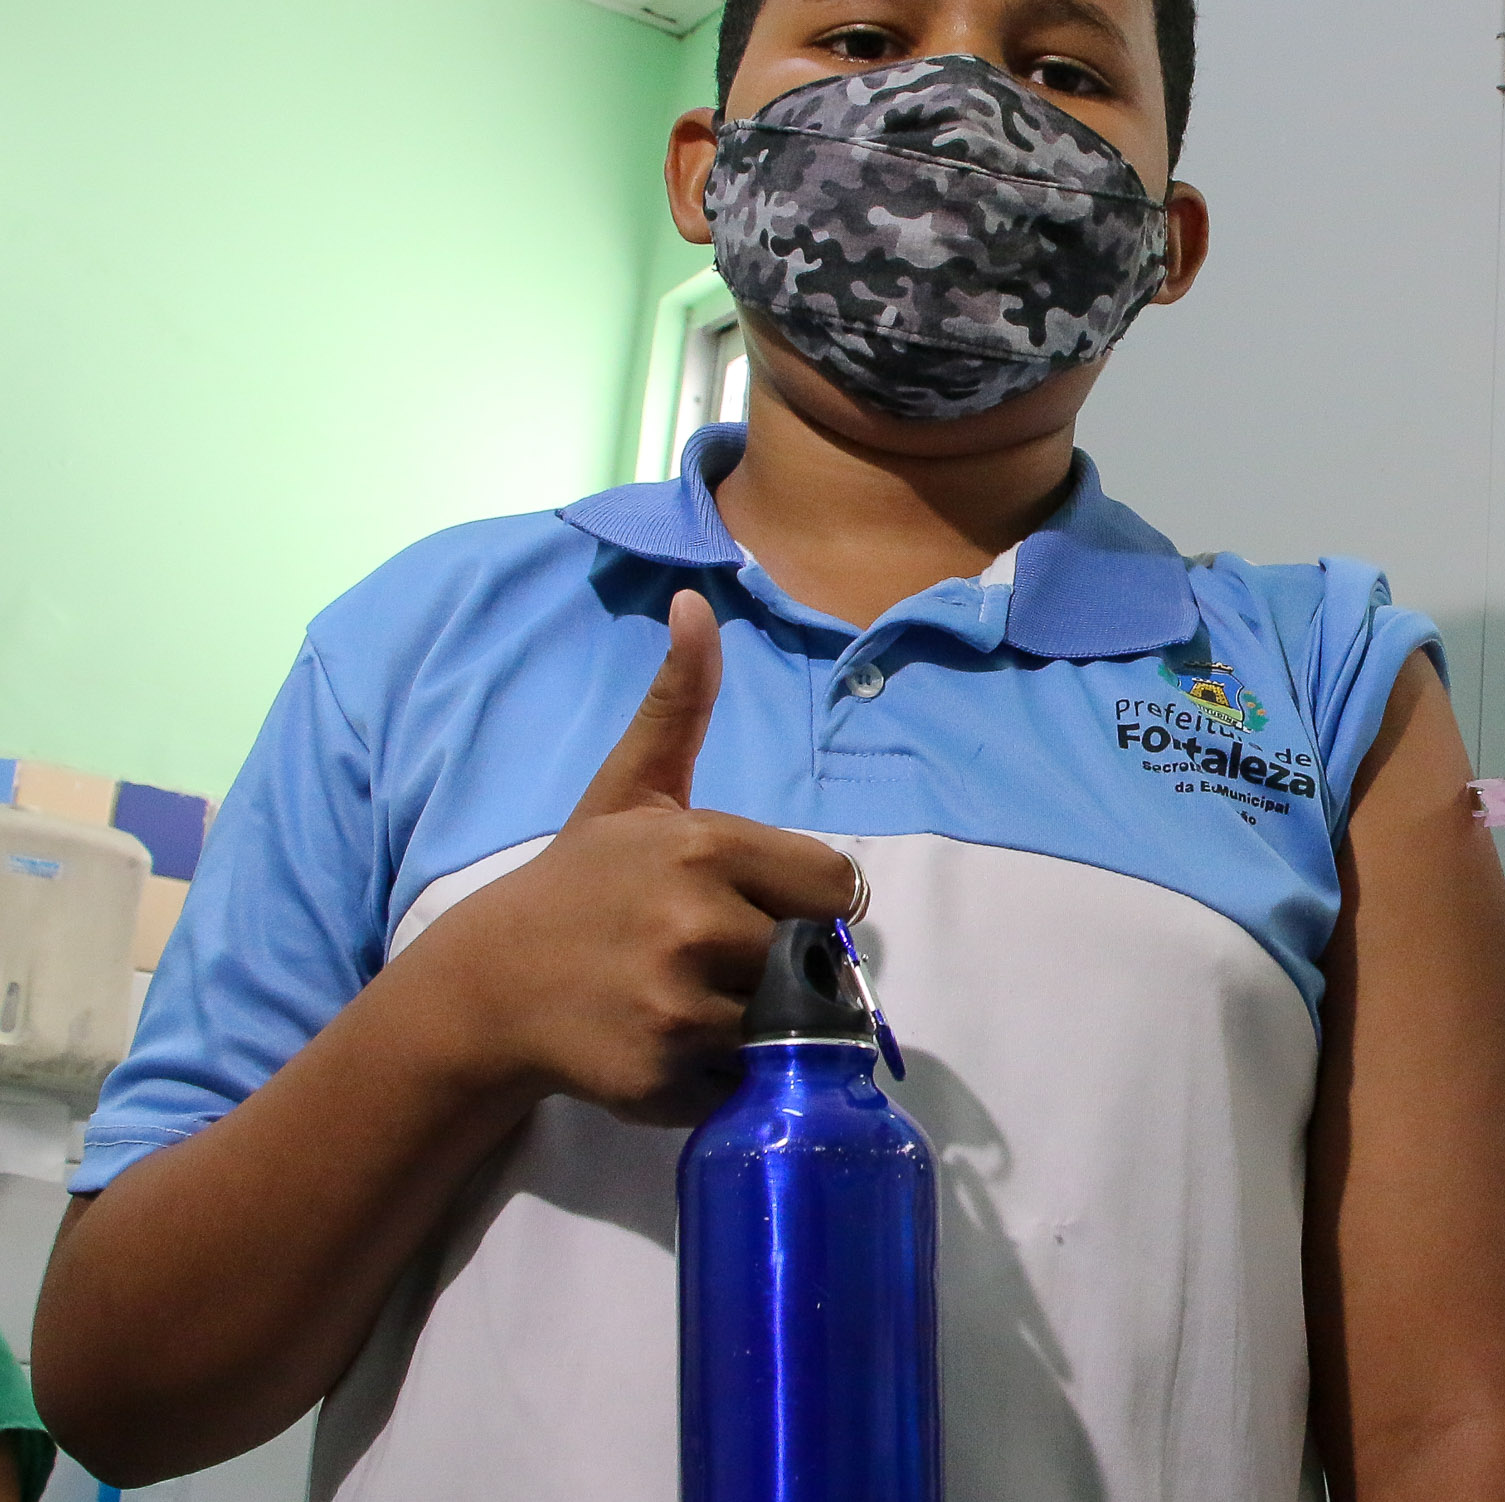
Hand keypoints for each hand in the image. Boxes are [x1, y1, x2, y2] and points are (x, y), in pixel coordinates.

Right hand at [381, 589, 854, 1124]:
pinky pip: (741, 1081)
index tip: (752, 904)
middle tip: (704, 957)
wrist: (488, 984)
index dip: (805, 902)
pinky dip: (717, 1076)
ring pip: (781, 1023)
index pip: (837, 886)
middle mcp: (698, 923)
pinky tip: (665, 1043)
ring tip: (683, 998)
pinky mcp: (661, 1074)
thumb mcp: (632, 787)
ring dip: (749, 1022)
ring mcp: (678, 1004)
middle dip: (774, 963)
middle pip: (812, 957)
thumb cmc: (577, 883)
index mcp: (708, 847)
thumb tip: (697, 601)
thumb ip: (680, 703)